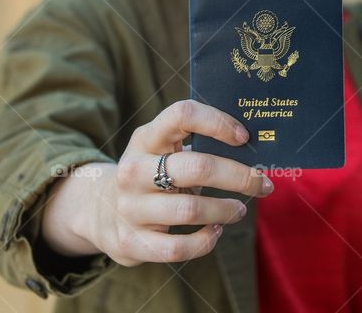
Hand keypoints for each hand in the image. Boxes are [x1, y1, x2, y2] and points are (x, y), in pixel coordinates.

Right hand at [45, 100, 273, 266]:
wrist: (99, 209)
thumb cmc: (150, 174)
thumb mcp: (161, 149)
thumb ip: (195, 143)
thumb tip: (251, 147)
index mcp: (145, 138)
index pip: (182, 115)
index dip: (217, 122)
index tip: (244, 137)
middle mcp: (133, 170)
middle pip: (197, 168)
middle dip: (239, 176)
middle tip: (262, 183)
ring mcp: (130, 207)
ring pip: (190, 209)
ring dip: (225, 210)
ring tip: (240, 209)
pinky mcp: (131, 241)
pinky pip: (178, 247)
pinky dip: (205, 241)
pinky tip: (216, 231)